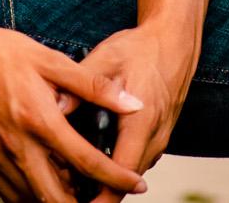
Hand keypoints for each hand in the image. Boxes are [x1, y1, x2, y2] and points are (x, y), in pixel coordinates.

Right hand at [0, 24, 148, 201]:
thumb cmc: (1, 53)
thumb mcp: (52, 61)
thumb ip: (94, 86)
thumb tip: (131, 102)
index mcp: (41, 121)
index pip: (87, 161)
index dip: (117, 177)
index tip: (136, 184)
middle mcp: (19, 146)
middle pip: (57, 198)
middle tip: (101, 196)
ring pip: (32, 201)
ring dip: (57, 200)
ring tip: (74, 188)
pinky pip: (9, 194)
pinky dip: (30, 197)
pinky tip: (43, 184)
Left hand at [76, 23, 198, 196]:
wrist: (174, 41)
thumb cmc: (140, 48)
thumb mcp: (104, 60)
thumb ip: (80, 86)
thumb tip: (54, 107)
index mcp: (141, 121)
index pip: (122, 173)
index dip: (102, 194)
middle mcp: (154, 136)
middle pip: (126, 179)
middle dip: (99, 190)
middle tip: (67, 191)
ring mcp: (159, 138)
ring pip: (132, 171)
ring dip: (108, 178)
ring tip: (74, 177)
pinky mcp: (158, 135)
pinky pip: (137, 159)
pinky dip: (118, 164)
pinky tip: (93, 155)